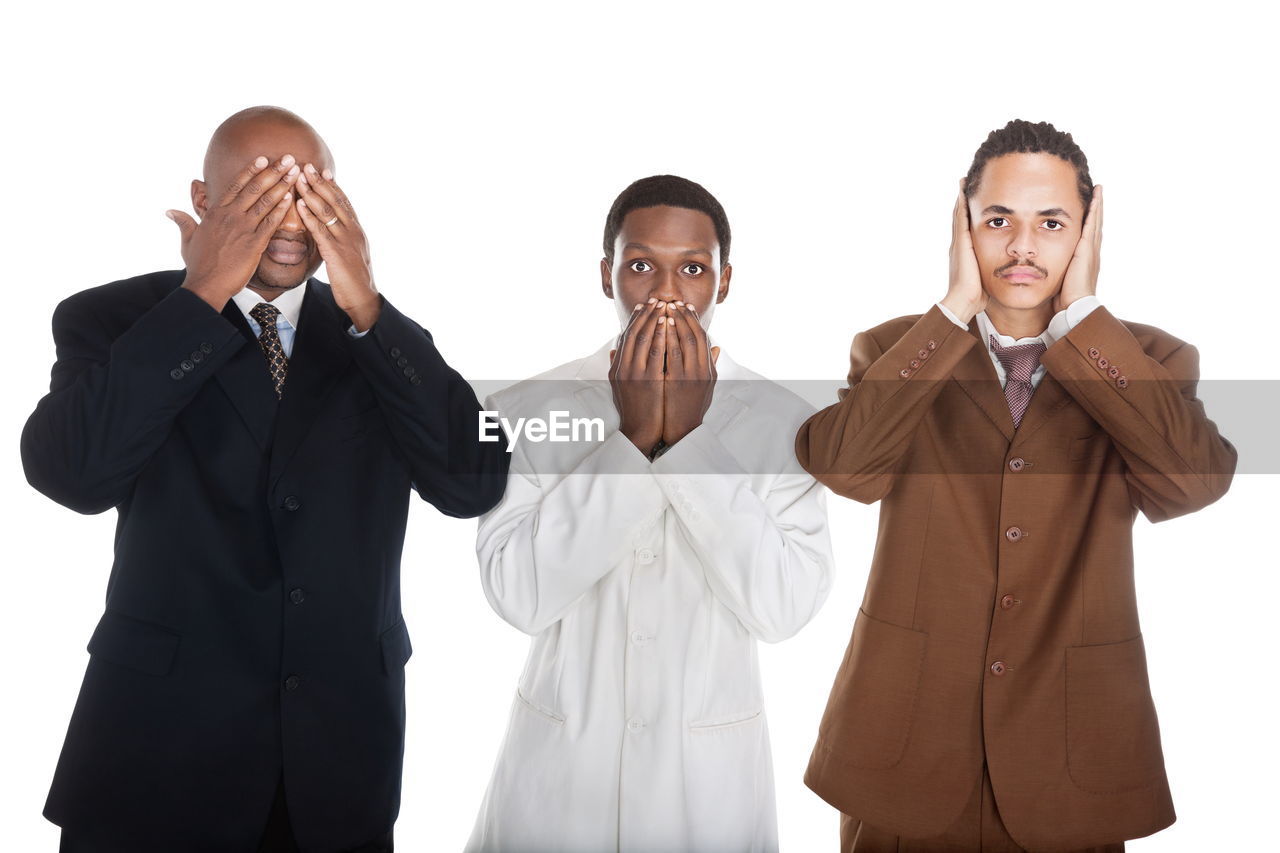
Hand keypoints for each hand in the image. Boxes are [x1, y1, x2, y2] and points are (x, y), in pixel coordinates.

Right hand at [169, 155, 299, 309]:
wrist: (206, 285)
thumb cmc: (198, 264)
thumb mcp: (187, 239)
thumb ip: (183, 221)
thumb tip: (170, 211)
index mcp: (216, 213)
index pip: (236, 185)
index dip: (250, 171)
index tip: (263, 158)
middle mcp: (230, 216)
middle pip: (254, 188)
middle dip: (273, 172)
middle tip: (288, 158)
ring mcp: (242, 229)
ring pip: (265, 202)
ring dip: (281, 185)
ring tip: (295, 172)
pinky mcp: (254, 243)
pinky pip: (270, 223)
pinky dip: (281, 209)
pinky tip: (292, 198)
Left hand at [295, 164, 380, 330]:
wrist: (363, 299)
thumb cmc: (354, 280)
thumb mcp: (351, 254)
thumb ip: (343, 239)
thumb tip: (332, 230)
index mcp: (357, 231)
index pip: (345, 203)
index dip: (334, 186)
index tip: (323, 171)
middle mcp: (353, 232)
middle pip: (336, 201)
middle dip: (320, 183)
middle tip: (307, 166)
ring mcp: (346, 241)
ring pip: (328, 212)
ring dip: (312, 193)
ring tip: (299, 178)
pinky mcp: (336, 253)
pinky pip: (321, 230)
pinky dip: (309, 216)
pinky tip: (299, 205)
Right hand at [608, 299, 666, 455]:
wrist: (640, 430)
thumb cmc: (634, 408)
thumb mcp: (619, 386)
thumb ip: (617, 365)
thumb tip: (615, 349)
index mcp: (618, 367)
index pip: (626, 336)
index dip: (636, 319)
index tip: (644, 306)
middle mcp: (623, 368)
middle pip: (634, 333)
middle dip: (646, 314)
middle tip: (656, 299)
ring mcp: (635, 374)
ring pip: (644, 339)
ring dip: (654, 319)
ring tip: (664, 306)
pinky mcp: (648, 381)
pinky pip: (655, 352)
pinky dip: (661, 335)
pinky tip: (668, 324)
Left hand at [661, 302, 718, 446]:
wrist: (681, 431)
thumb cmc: (691, 408)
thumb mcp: (706, 387)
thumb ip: (710, 365)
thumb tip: (716, 348)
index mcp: (708, 370)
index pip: (703, 338)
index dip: (694, 320)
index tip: (685, 306)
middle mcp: (702, 371)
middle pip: (695, 335)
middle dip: (684, 316)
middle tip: (674, 301)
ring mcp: (690, 376)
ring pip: (685, 341)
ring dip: (675, 322)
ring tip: (666, 308)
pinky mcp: (677, 382)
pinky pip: (671, 353)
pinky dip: (667, 337)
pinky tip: (660, 325)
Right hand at [941, 179, 986, 323]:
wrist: (964, 302)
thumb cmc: (978, 296)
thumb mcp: (988, 277)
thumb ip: (994, 269)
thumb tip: (1008, 269)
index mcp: (966, 252)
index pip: (968, 227)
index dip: (969, 212)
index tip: (973, 199)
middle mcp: (960, 245)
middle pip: (961, 216)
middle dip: (963, 200)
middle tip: (966, 183)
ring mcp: (959, 243)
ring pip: (959, 214)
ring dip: (961, 197)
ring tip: (964, 181)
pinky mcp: (961, 243)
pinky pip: (960, 218)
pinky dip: (961, 204)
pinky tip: (963, 191)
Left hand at [1054, 185, 1101, 313]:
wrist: (1075, 308)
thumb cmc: (1065, 300)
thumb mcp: (1059, 280)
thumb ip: (1056, 271)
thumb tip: (1042, 270)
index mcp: (1084, 260)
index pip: (1087, 235)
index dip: (1089, 221)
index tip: (1089, 207)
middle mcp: (1091, 253)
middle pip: (1095, 225)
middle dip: (1096, 208)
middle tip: (1098, 191)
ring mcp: (1091, 251)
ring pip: (1095, 222)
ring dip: (1097, 205)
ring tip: (1098, 190)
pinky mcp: (1087, 250)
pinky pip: (1091, 226)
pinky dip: (1094, 212)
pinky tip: (1095, 200)